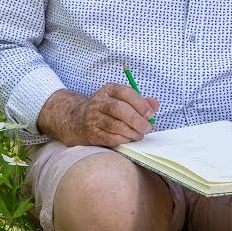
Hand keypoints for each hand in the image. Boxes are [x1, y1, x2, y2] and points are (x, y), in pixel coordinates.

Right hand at [38, 86, 159, 146]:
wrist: (76, 121)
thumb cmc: (105, 111)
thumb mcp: (119, 100)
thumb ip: (139, 102)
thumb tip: (155, 104)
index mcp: (108, 90)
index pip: (125, 92)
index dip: (140, 103)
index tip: (150, 114)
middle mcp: (99, 102)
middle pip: (120, 109)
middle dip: (137, 120)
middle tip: (147, 128)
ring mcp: (93, 118)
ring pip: (116, 125)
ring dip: (132, 132)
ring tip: (139, 135)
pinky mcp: (91, 133)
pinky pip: (111, 138)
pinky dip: (124, 140)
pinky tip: (128, 139)